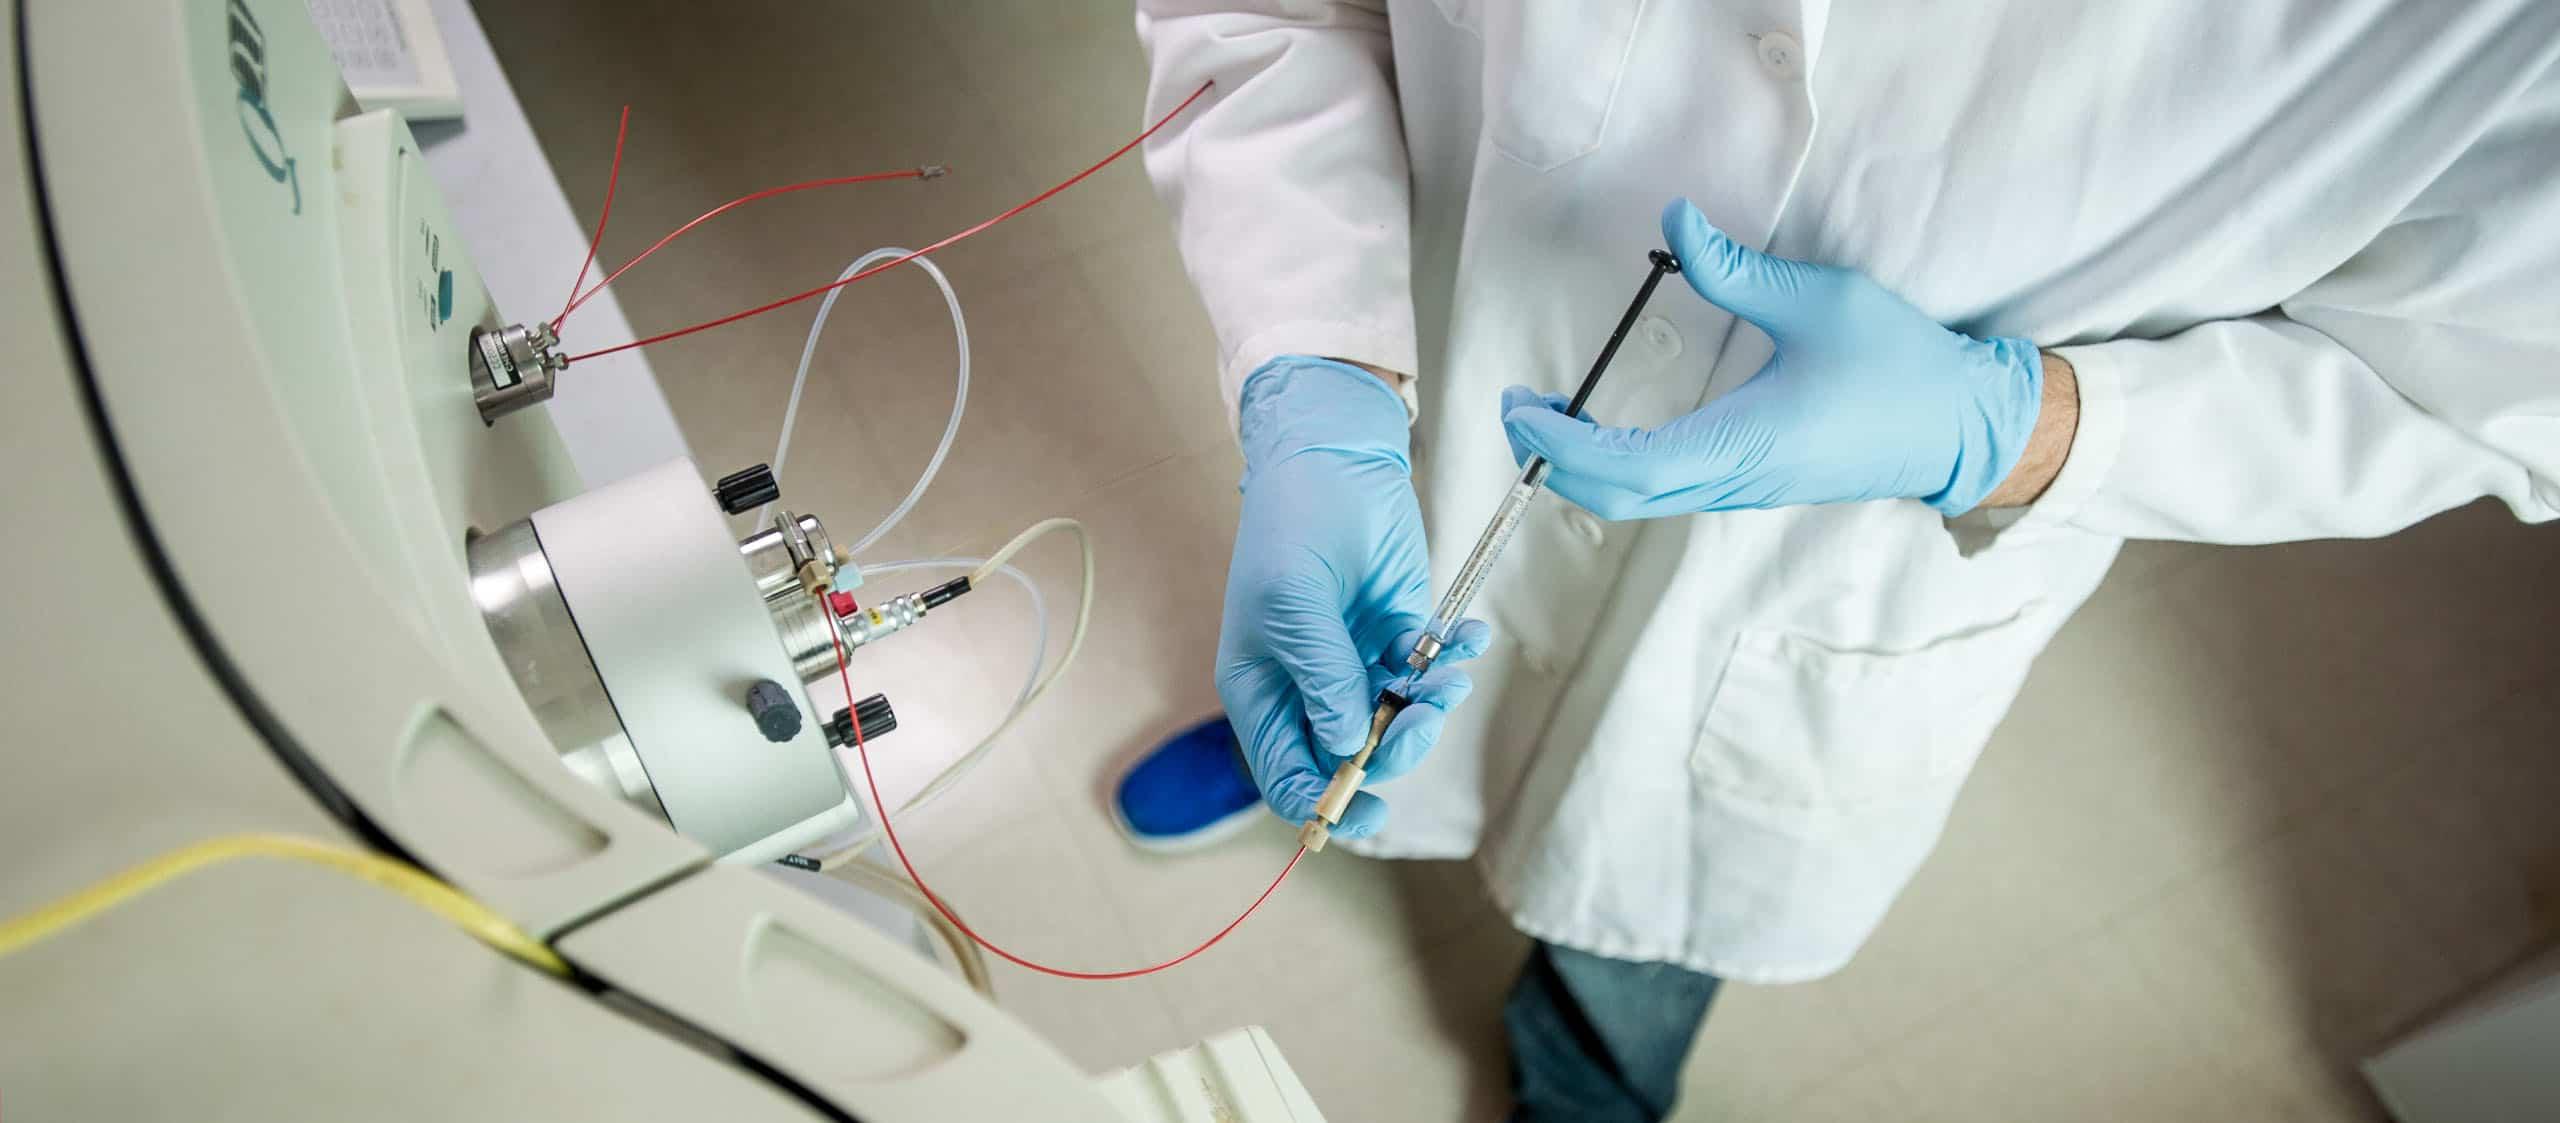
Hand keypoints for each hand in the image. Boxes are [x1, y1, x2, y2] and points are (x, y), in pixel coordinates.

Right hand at [1220, 357, 1490, 840]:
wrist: (1335, 456)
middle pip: (1353, 757)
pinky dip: (1453, 663)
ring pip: (1398, 721)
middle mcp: (1308, 687)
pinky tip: (1467, 637)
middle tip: (1421, 714)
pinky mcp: (1398, 633)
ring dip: (1430, 706)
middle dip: (1393, 748)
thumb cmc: (1292, 524)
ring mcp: (1355, 662)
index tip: (1370, 807)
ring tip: (1448, 672)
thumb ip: (1322, 677)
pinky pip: (1429, 673)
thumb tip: (1350, 746)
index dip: (1325, 802)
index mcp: (1262, 691)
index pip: (1288, 776)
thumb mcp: (1294, 603)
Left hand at [1500, 198, 2048, 518]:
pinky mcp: (1749, 485)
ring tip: (1542, 416)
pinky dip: (1614, 470)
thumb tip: (1676, 220)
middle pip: (1615, 496)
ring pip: (1636, 500)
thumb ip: (1737, 270)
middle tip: (1514, 408)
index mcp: (1742, 445)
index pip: (1624, 467)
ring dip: (1579, 466)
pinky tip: (1596, 432)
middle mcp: (1733, 481)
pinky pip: (1663, 491)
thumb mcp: (1819, 301)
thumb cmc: (1898, 364)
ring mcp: (1740, 490)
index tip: (1520, 405)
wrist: (1959, 425)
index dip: (1560, 443)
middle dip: (1552, 459)